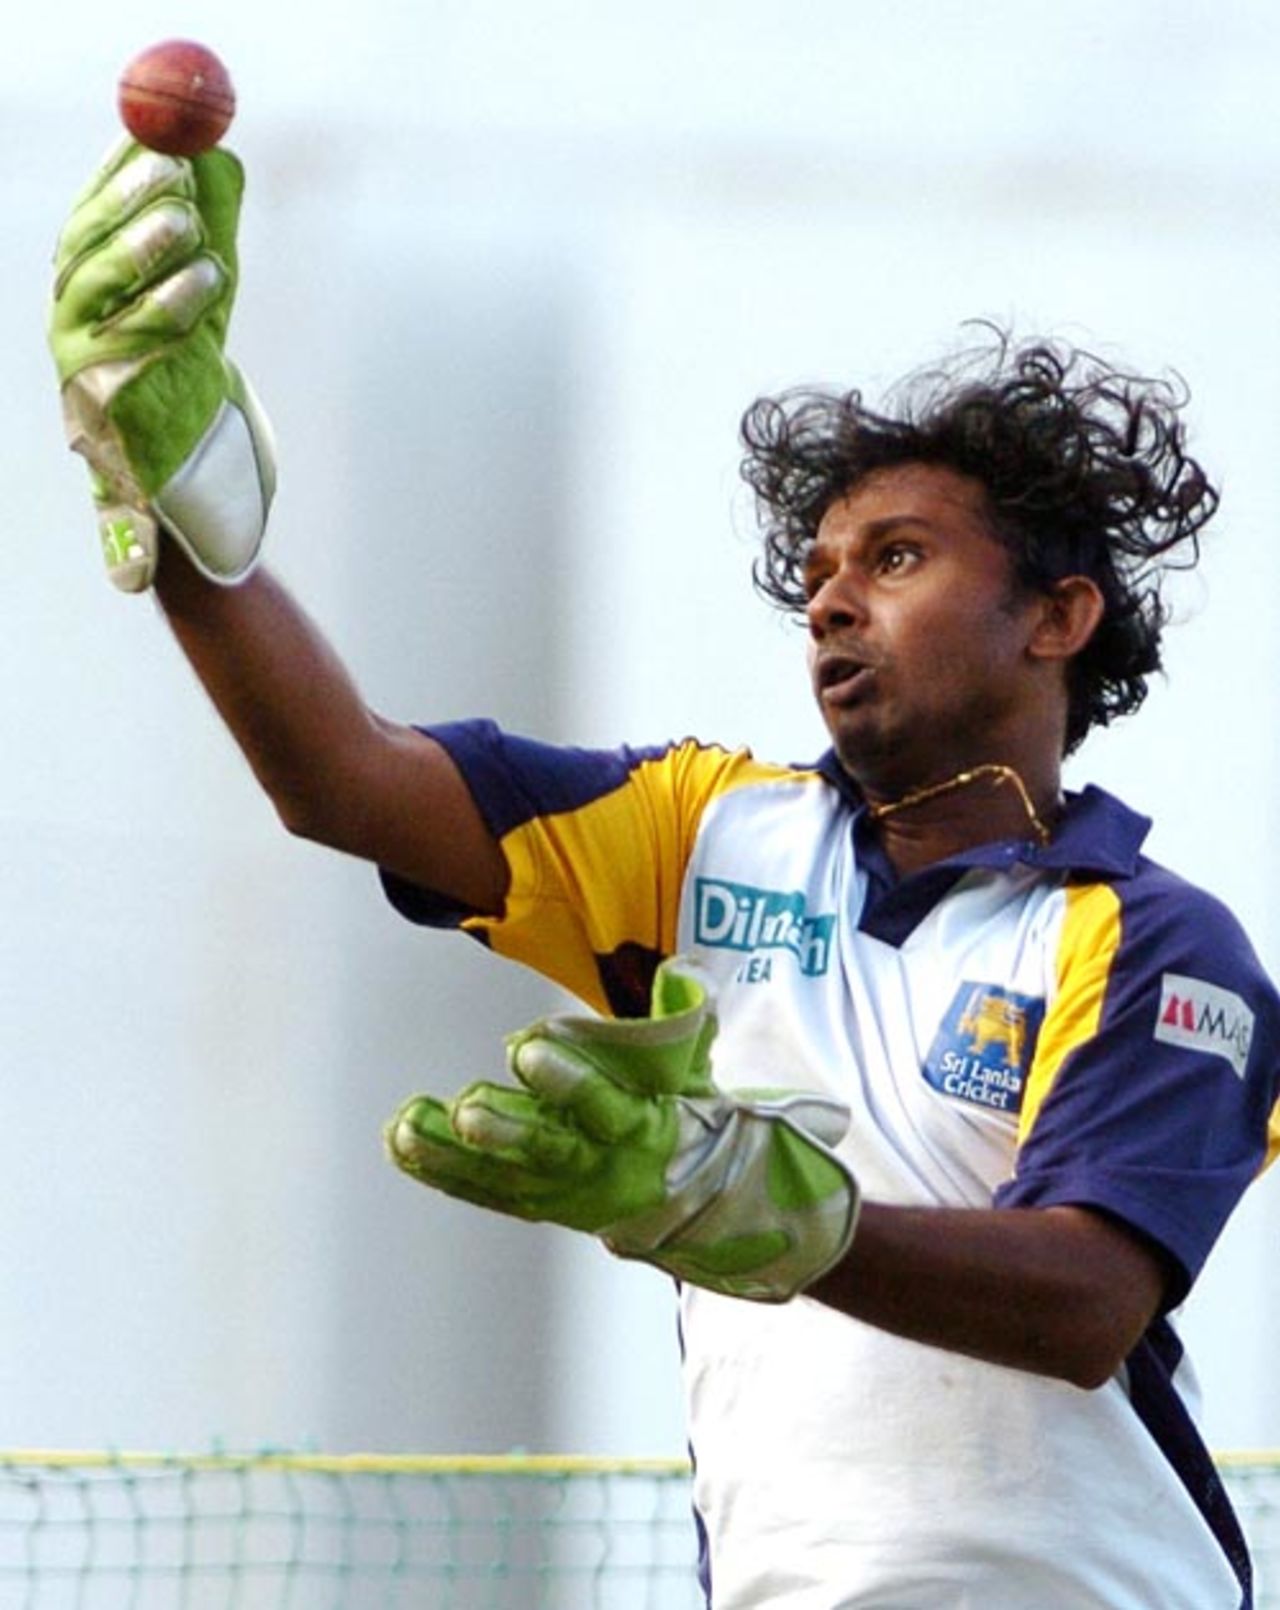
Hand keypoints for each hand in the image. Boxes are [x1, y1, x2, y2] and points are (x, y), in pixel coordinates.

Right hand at [48, 142, 275, 591]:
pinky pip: (136, 335)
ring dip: (149, 246)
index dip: (118, 172)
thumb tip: (223, 160)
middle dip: (129, 202)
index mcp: (83, 275)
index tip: (156, 140)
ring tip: (192, 226)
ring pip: (104, 284)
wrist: (188, 457)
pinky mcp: (104, 391)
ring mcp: (80, 350)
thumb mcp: (203, 289)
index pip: (91, 211)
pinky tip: (209, 276)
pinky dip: (175, 300)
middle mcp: (70, 308)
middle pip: (87, 243)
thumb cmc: (188, 361)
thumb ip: (211, 230)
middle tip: (173, 175)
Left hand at [385, 958, 860, 1301]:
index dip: (567, 1081)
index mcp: (640, 1130)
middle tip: (463, 1105)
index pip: (603, 1107)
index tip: (527, 1049)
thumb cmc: (681, 1117)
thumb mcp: (696, 1069)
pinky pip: (481, 1189)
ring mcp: (560, 1193)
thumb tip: (681, 967)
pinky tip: (400, 1142)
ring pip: (501, 1176)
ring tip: (406, 1125)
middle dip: (501, 1130)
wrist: (688, 1198)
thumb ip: (685, 1018)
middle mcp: (596, 1169)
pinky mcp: (532, 1201)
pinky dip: (439, 1169)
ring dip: (449, 1153)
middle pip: (544, 1153)